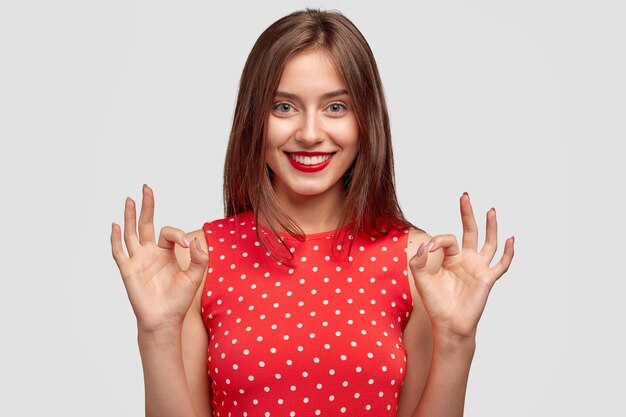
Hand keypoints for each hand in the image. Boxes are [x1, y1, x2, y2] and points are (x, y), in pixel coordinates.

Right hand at [110, 185, 207, 333]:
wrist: (165, 320)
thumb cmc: (179, 300)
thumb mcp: (196, 276)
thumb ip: (201, 257)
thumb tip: (193, 240)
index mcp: (166, 253)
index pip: (169, 232)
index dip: (178, 234)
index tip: (187, 245)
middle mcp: (150, 253)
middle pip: (146, 224)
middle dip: (147, 206)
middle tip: (146, 187)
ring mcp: (138, 261)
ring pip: (131, 233)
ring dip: (129, 216)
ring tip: (129, 199)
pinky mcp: (128, 270)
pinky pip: (119, 252)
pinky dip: (116, 238)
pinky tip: (115, 225)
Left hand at [409, 193, 514, 340]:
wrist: (448, 324)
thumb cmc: (436, 303)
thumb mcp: (421, 278)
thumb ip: (418, 261)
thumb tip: (425, 245)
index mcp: (450, 259)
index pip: (447, 239)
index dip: (437, 240)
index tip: (428, 249)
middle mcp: (466, 260)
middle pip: (470, 231)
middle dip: (467, 213)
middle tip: (465, 196)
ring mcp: (478, 268)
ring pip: (488, 243)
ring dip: (490, 226)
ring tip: (491, 210)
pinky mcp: (487, 279)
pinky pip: (501, 264)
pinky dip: (508, 253)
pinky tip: (511, 239)